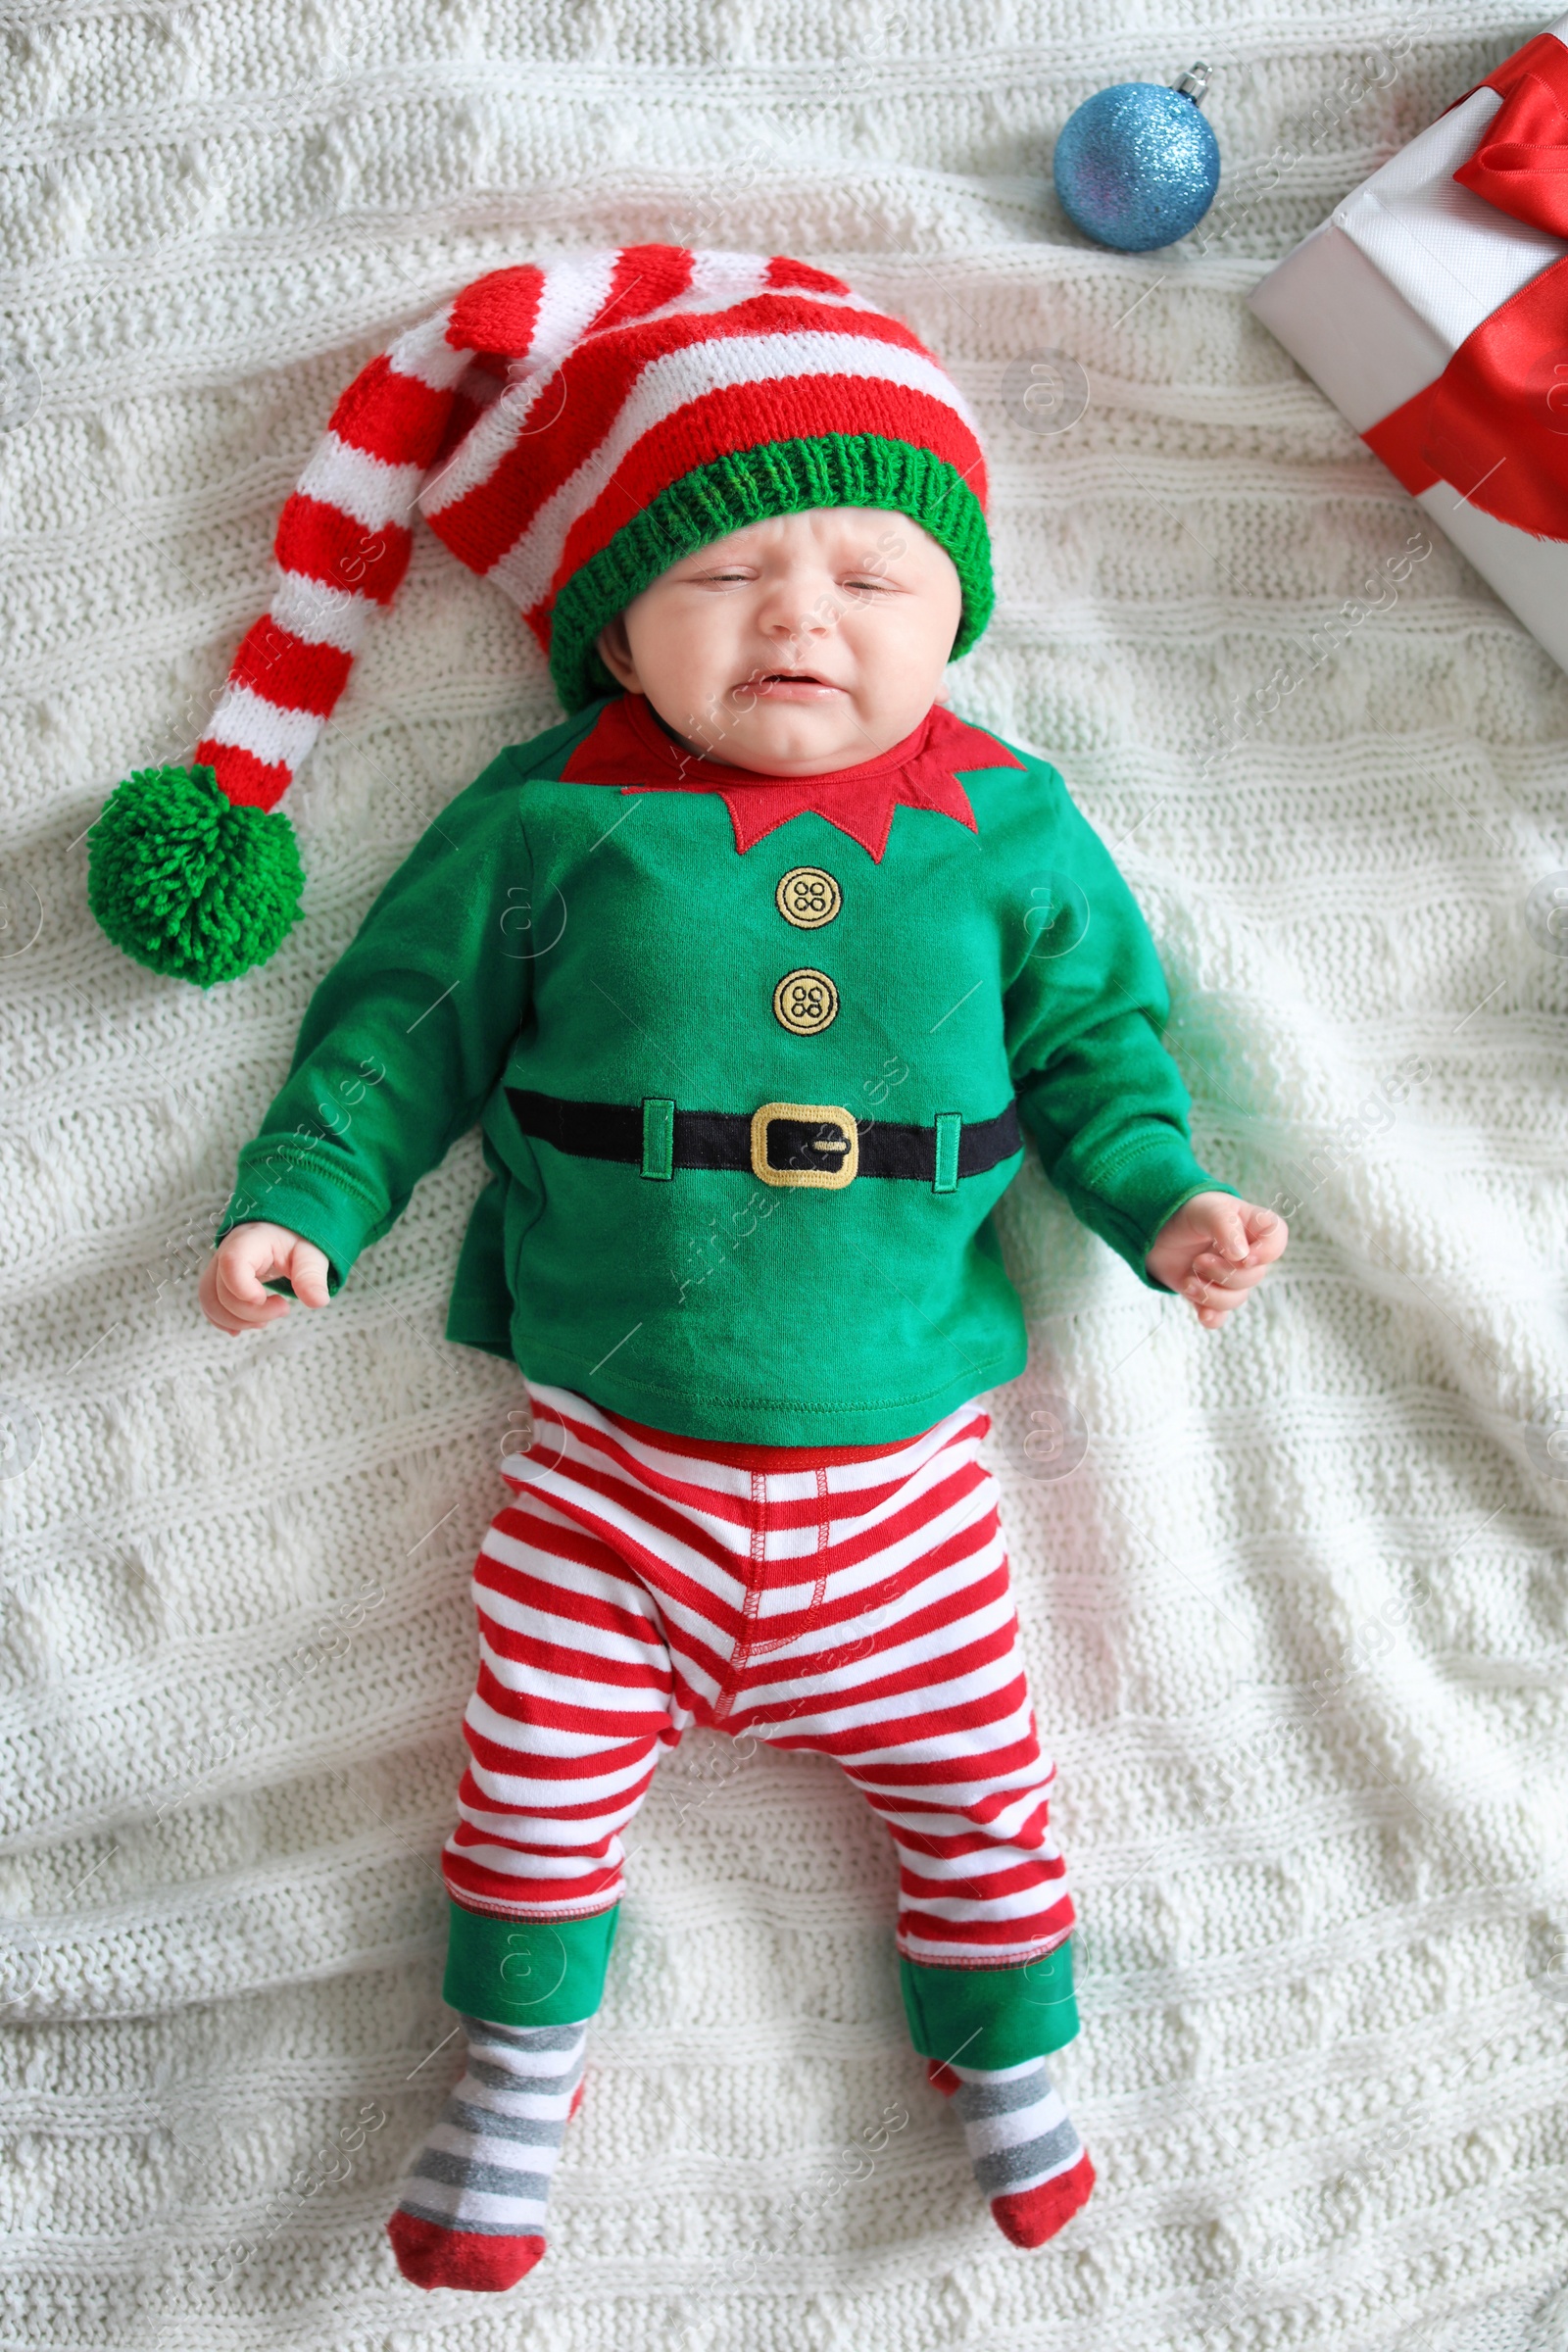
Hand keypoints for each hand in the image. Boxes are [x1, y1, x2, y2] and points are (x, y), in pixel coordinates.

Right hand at [199, 1223, 331, 1333]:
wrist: (282, 1231)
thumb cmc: (296, 1239)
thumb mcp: (310, 1254)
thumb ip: (311, 1276)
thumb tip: (318, 1302)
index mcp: (250, 1241)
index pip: (232, 1263)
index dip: (244, 1289)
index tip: (267, 1298)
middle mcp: (226, 1252)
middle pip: (222, 1291)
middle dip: (252, 1312)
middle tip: (283, 1309)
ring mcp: (218, 1267)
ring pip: (210, 1301)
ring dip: (236, 1320)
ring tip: (265, 1321)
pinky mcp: (217, 1280)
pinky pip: (209, 1304)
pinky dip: (223, 1320)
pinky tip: (242, 1327)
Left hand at [1145, 1192, 1286, 1329]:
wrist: (1151, 1230)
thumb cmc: (1183, 1212)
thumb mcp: (1204, 1209)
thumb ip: (1225, 1225)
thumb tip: (1242, 1257)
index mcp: (1249, 1225)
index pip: (1277, 1237)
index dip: (1269, 1251)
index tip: (1246, 1257)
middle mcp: (1244, 1253)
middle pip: (1254, 1276)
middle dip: (1225, 1273)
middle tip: (1198, 1261)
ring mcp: (1226, 1276)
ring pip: (1237, 1298)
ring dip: (1212, 1294)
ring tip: (1188, 1281)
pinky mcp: (1208, 1293)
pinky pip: (1220, 1315)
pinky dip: (1212, 1317)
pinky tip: (1202, 1314)